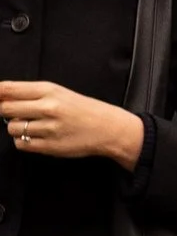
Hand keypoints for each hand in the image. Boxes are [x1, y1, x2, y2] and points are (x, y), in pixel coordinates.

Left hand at [0, 79, 144, 164]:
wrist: (107, 128)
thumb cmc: (81, 108)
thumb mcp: (57, 93)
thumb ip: (29, 93)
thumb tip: (0, 96)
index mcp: (49, 90)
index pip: (9, 89)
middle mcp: (48, 107)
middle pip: (5, 109)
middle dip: (5, 112)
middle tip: (15, 113)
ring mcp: (49, 128)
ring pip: (12, 128)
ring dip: (16, 128)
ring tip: (31, 126)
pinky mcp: (50, 146)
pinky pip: (21, 144)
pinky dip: (23, 141)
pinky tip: (36, 137)